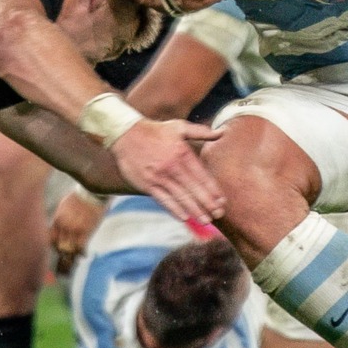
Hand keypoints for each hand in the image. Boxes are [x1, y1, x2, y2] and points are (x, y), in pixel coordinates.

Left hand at [49, 189, 105, 274]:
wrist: (93, 193)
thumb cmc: (79, 197)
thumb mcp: (64, 205)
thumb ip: (60, 217)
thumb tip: (57, 225)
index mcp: (58, 219)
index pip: (51, 238)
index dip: (53, 245)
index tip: (56, 247)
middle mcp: (65, 226)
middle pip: (59, 245)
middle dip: (63, 250)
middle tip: (66, 254)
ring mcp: (75, 229)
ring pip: (70, 248)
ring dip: (72, 253)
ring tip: (75, 256)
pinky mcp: (86, 231)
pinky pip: (82, 247)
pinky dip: (82, 252)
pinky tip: (84, 254)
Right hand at [109, 119, 225, 221]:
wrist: (125, 134)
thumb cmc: (155, 131)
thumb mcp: (179, 127)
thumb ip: (201, 132)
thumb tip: (222, 132)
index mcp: (182, 153)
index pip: (202, 176)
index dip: (213, 190)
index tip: (222, 201)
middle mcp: (172, 167)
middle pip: (194, 189)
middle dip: (208, 204)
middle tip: (219, 214)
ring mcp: (159, 177)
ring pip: (180, 197)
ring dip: (194, 210)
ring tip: (206, 220)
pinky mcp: (147, 185)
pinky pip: (163, 200)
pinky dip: (174, 210)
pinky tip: (184, 218)